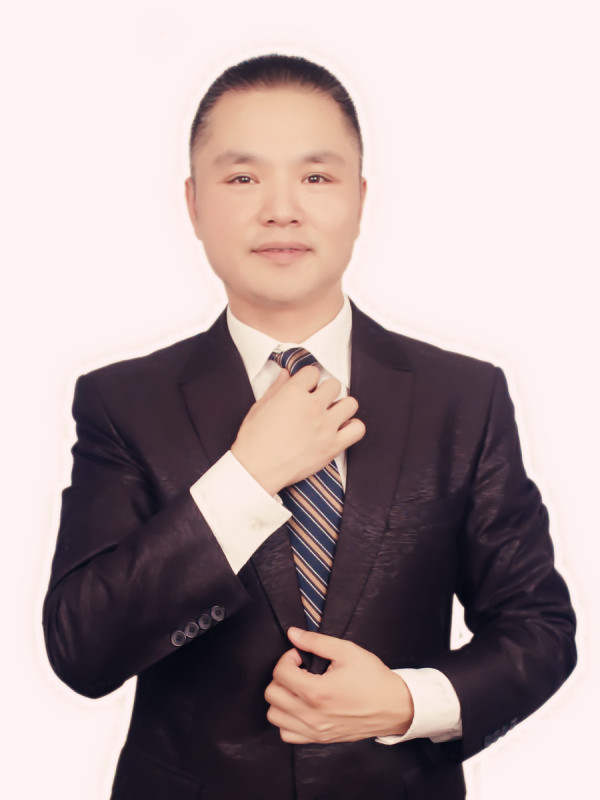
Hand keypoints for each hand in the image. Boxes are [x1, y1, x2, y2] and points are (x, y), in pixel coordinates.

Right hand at [231, 365, 365, 494]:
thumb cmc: (254, 441)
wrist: (256, 470)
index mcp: (293, 394)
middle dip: (326, 391)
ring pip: (350, 404)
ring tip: (332, 414)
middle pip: (334, 384)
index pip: (312, 372)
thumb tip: (285, 375)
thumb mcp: (259, 407)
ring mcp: (325, 426)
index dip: (308, 379)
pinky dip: (353, 428)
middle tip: (318, 401)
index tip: (306, 387)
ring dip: (342, 407)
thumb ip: (276, 388)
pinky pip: (358, 429)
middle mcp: (312, 407)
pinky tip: (340, 430)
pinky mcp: (332, 446)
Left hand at [264, 627, 413, 743]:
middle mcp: (312, 715)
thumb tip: (292, 634)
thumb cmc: (373, 678)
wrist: (394, 706)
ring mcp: (315, 730)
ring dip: (281, 698)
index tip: (301, 656)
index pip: (280, 673)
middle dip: (282, 676)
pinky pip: (287, 734)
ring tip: (298, 688)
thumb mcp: (347, 651)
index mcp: (318, 692)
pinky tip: (300, 706)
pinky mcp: (319, 739)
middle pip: (272, 695)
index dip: (287, 658)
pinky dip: (287, 719)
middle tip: (299, 670)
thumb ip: (316, 641)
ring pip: (274, 716)